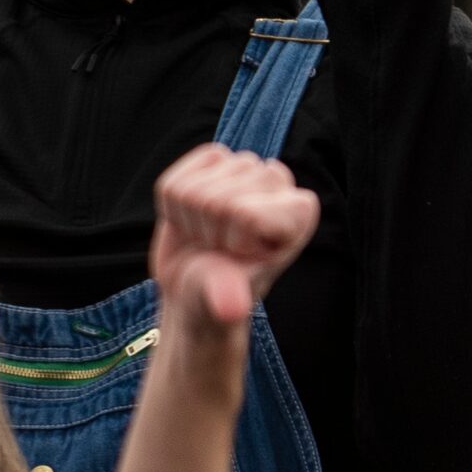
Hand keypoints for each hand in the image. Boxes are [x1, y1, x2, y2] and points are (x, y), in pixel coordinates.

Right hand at [149, 144, 320, 360]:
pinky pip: (174, 179)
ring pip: (194, 188)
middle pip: (219, 199)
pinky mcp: (212, 162)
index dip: (233, 241)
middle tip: (220, 251)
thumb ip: (228, 296)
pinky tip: (191, 219)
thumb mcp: (226, 301)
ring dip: (190, 221)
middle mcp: (278, 184)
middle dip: (210, 233)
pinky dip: (171, 206)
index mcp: (300, 213)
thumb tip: (230, 309)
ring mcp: (244, 169)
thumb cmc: (221, 294)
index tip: (240, 258)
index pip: (247, 213)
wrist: (194, 288)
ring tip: (207, 237)